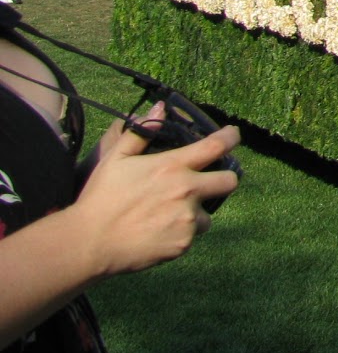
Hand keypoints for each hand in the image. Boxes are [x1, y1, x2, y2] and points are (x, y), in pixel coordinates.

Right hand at [67, 102, 239, 276]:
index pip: (217, 147)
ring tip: (168, 214)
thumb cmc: (100, 198)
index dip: (230, 138)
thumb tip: (160, 108)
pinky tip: (158, 232)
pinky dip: (180, 233)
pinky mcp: (183, 244)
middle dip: (224, 179)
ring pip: (207, 214)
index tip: (233, 135)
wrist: (89, 243)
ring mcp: (186, 219)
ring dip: (195, 213)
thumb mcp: (116, 158)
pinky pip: (191, 235)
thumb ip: (142, 132)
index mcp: (172, 167)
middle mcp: (186, 191)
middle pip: (230, 182)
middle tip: (208, 182)